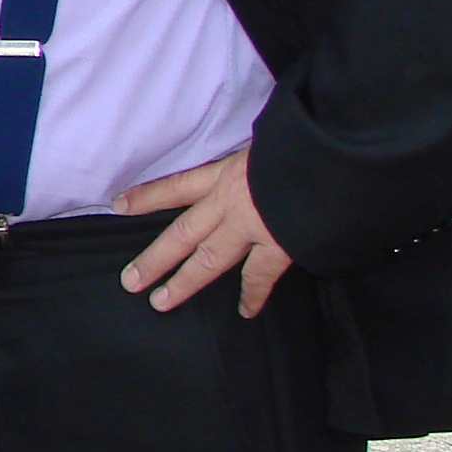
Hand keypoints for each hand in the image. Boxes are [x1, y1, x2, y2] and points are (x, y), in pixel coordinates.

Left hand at [116, 147, 292, 317]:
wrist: (332, 158)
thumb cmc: (301, 142)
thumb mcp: (266, 139)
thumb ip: (254, 156)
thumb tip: (258, 154)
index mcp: (227, 172)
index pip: (177, 186)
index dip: (148, 197)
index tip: (119, 206)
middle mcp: (231, 202)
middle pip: (182, 234)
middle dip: (155, 259)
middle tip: (130, 281)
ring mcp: (253, 226)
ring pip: (209, 260)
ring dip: (184, 282)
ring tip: (161, 302)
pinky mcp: (280, 245)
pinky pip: (259, 276)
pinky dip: (253, 295)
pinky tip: (246, 311)